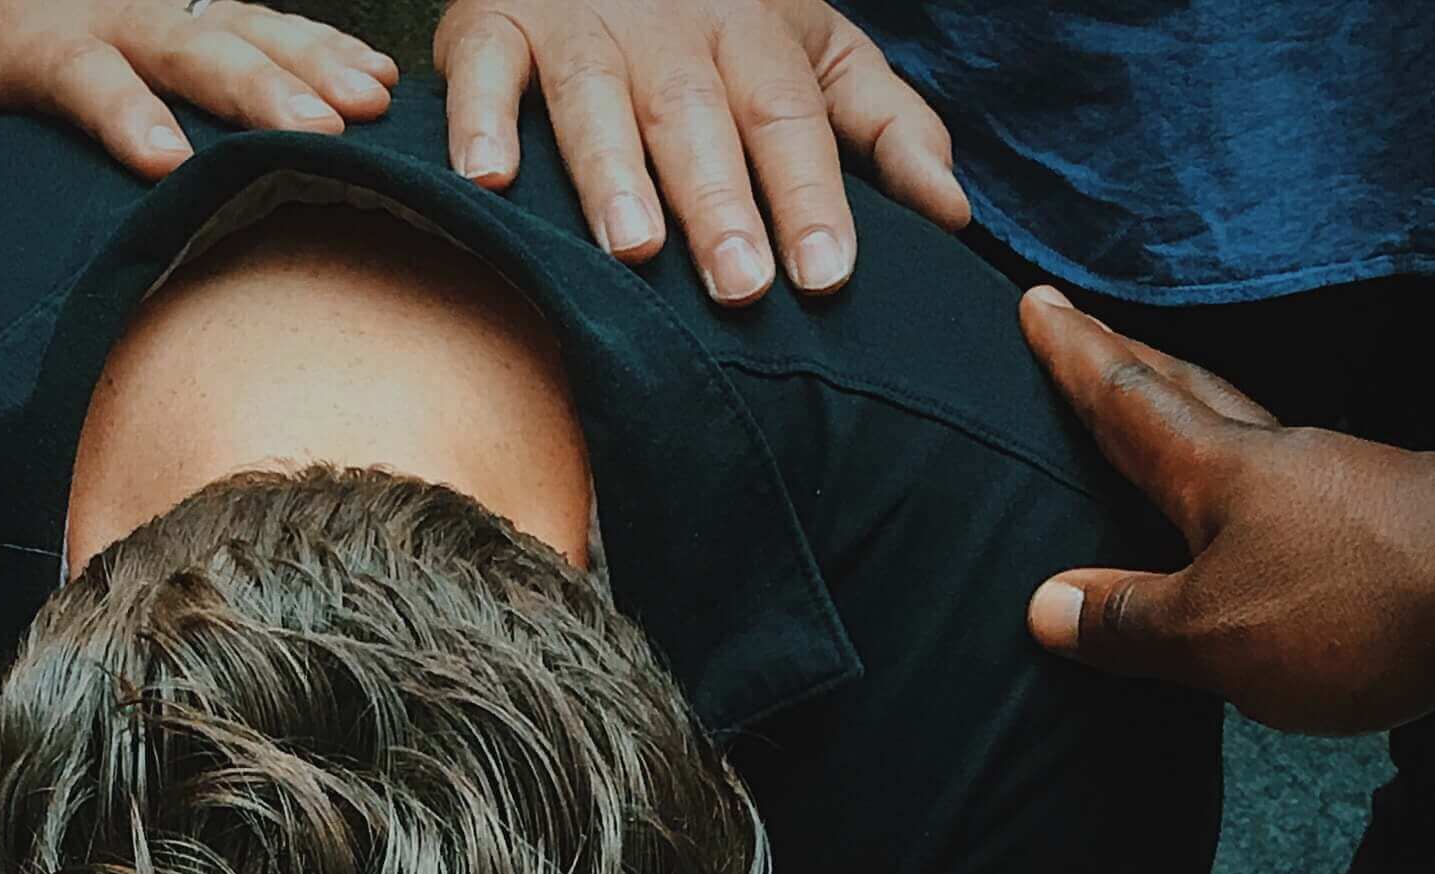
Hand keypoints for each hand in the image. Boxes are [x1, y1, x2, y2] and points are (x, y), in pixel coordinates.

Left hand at [0, 0, 397, 179]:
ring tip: (366, 108)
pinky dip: (321, 44)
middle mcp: (107, 7)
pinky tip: (376, 80)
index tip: (163, 159)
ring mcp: (156, 4)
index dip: (122, 109)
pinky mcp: (189, 8)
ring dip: (309, 65)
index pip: (82, 67)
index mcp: (32, 30)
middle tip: (314, 134)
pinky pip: (262, 18)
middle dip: (255, 88)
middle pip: (188, 43)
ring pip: (241, 26)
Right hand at [435, 0, 965, 303]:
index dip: (812, 197)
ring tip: (633, 245)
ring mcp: (580, 24)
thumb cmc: (717, 21)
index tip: (828, 275)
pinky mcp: (494, 23)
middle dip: (721, 200)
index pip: (792, 121)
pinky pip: (485, 69)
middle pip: (701, 119)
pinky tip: (490, 179)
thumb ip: (884, 127)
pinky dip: (480, 121)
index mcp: (754, 39)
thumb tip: (953, 212)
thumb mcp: (816, 52)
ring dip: (612, 171)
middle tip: (739, 285)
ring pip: (598, 97)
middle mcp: (669, 30)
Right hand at [1020, 284, 1434, 733]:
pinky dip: (1248, 500)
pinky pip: (1289, 502)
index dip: (1078, 357)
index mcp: (1220, 472)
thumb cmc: (1355, 604)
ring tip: (1157, 425)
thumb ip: (1130, 621)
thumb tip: (1048, 605)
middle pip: (1189, 396)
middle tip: (1087, 331)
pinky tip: (1249, 527)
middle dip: (1130, 364)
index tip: (1038, 305)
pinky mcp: (1380, 532)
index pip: (1129, 400)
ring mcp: (1336, 490)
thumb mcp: (1214, 632)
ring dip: (1193, 425)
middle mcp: (1278, 461)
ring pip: (1244, 442)